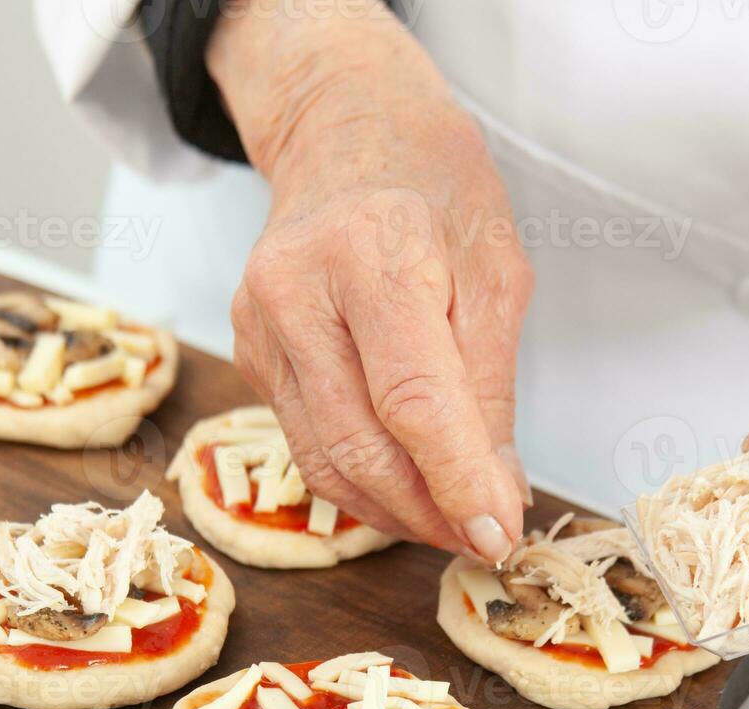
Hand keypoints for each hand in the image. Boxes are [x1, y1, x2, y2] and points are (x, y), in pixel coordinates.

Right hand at [209, 1, 532, 561]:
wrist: (346, 133)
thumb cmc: (434, 188)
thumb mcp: (496, 270)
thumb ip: (491, 385)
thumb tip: (494, 492)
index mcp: (369, 254)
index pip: (412, 400)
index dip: (456, 479)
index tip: (498, 533)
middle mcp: (295, 292)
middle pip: (360, 444)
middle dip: (429, 509)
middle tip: (486, 536)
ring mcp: (259, 327)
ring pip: (325, 460)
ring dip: (395, 509)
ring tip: (453, 520)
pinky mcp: (250, 355)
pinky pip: (307, 442)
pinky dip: (362, 481)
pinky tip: (409, 486)